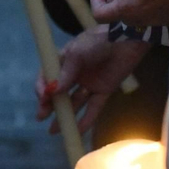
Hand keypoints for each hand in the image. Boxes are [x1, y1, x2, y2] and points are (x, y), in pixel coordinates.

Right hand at [35, 28, 150, 134]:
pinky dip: (86, 120)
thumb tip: (52, 91)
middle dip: (49, 105)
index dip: (43, 87)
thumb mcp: (78, 53)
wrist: (127, 38)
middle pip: (59, 92)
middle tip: (41, 116)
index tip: (42, 97)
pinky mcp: (104, 90)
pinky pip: (93, 108)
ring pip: (74, 102)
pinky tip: (78, 131)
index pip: (49, 76)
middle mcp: (75, 73)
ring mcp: (90, 82)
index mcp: (65, 59)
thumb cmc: (99, 40)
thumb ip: (66, 73)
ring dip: (64, 115)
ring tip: (53, 130)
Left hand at [90, 0, 168, 29]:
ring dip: (132, 3)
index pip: (101, 15)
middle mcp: (140, 22)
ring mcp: (155, 24)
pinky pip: (148, 16)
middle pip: (118, 15)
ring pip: (133, 16)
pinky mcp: (166, 22)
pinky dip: (146, 6)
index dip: (96, 0)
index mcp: (130, 8)